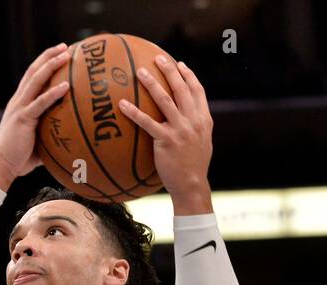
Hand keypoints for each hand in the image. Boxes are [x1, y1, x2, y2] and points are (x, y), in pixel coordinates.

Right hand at [0, 43, 71, 188]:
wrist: (0, 166)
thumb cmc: (19, 159)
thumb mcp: (37, 142)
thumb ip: (49, 135)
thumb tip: (69, 140)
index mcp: (19, 104)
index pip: (31, 78)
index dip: (44, 64)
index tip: (58, 55)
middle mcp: (18, 101)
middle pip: (33, 71)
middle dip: (49, 56)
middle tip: (65, 47)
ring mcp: (20, 108)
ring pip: (36, 80)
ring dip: (52, 65)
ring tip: (66, 55)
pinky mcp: (23, 119)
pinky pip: (41, 103)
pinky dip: (53, 93)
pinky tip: (66, 86)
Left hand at [117, 56, 212, 206]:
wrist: (191, 185)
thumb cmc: (193, 166)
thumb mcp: (202, 143)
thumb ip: (196, 126)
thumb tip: (186, 116)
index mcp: (204, 119)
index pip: (198, 91)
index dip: (188, 75)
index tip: (179, 64)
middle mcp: (194, 121)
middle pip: (181, 89)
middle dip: (169, 70)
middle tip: (157, 57)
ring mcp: (181, 130)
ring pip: (165, 100)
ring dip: (151, 83)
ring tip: (139, 72)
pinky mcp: (166, 141)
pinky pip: (147, 122)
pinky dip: (134, 112)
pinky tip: (122, 104)